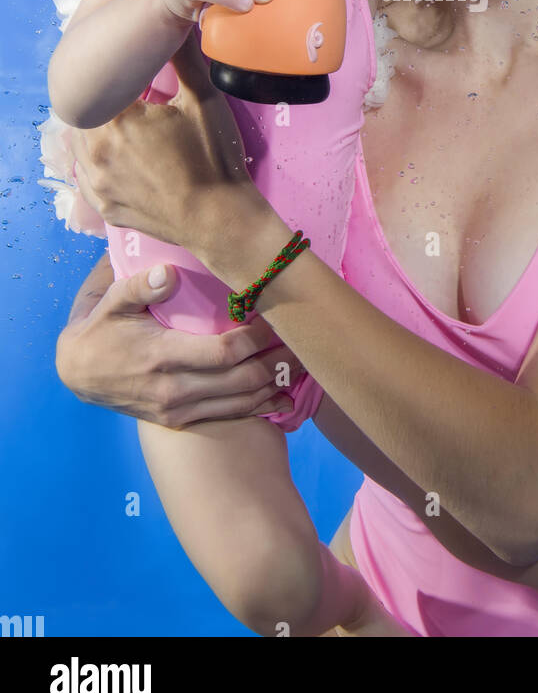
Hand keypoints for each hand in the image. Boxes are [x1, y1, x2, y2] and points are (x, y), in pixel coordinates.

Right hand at [56, 254, 303, 427]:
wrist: (77, 373)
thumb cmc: (100, 330)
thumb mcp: (111, 302)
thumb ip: (141, 286)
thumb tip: (169, 272)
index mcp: (162, 356)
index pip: (225, 352)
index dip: (258, 337)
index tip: (277, 316)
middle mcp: (175, 390)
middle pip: (243, 380)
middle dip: (278, 362)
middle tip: (305, 341)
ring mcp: (178, 410)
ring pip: (241, 402)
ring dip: (276, 385)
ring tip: (304, 366)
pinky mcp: (180, 421)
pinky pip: (228, 417)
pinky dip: (260, 408)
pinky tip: (284, 399)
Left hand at [68, 33, 256, 253]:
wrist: (221, 219)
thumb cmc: (214, 158)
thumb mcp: (204, 100)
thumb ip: (185, 59)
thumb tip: (180, 23)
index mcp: (118, 120)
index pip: (101, 84)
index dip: (116, 76)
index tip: (132, 72)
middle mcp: (97, 151)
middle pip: (87, 113)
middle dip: (105, 103)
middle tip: (129, 97)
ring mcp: (97, 183)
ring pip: (81, 143)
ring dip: (97, 130)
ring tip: (124, 125)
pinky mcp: (103, 206)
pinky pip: (86, 176)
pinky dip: (97, 162)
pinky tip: (119, 157)